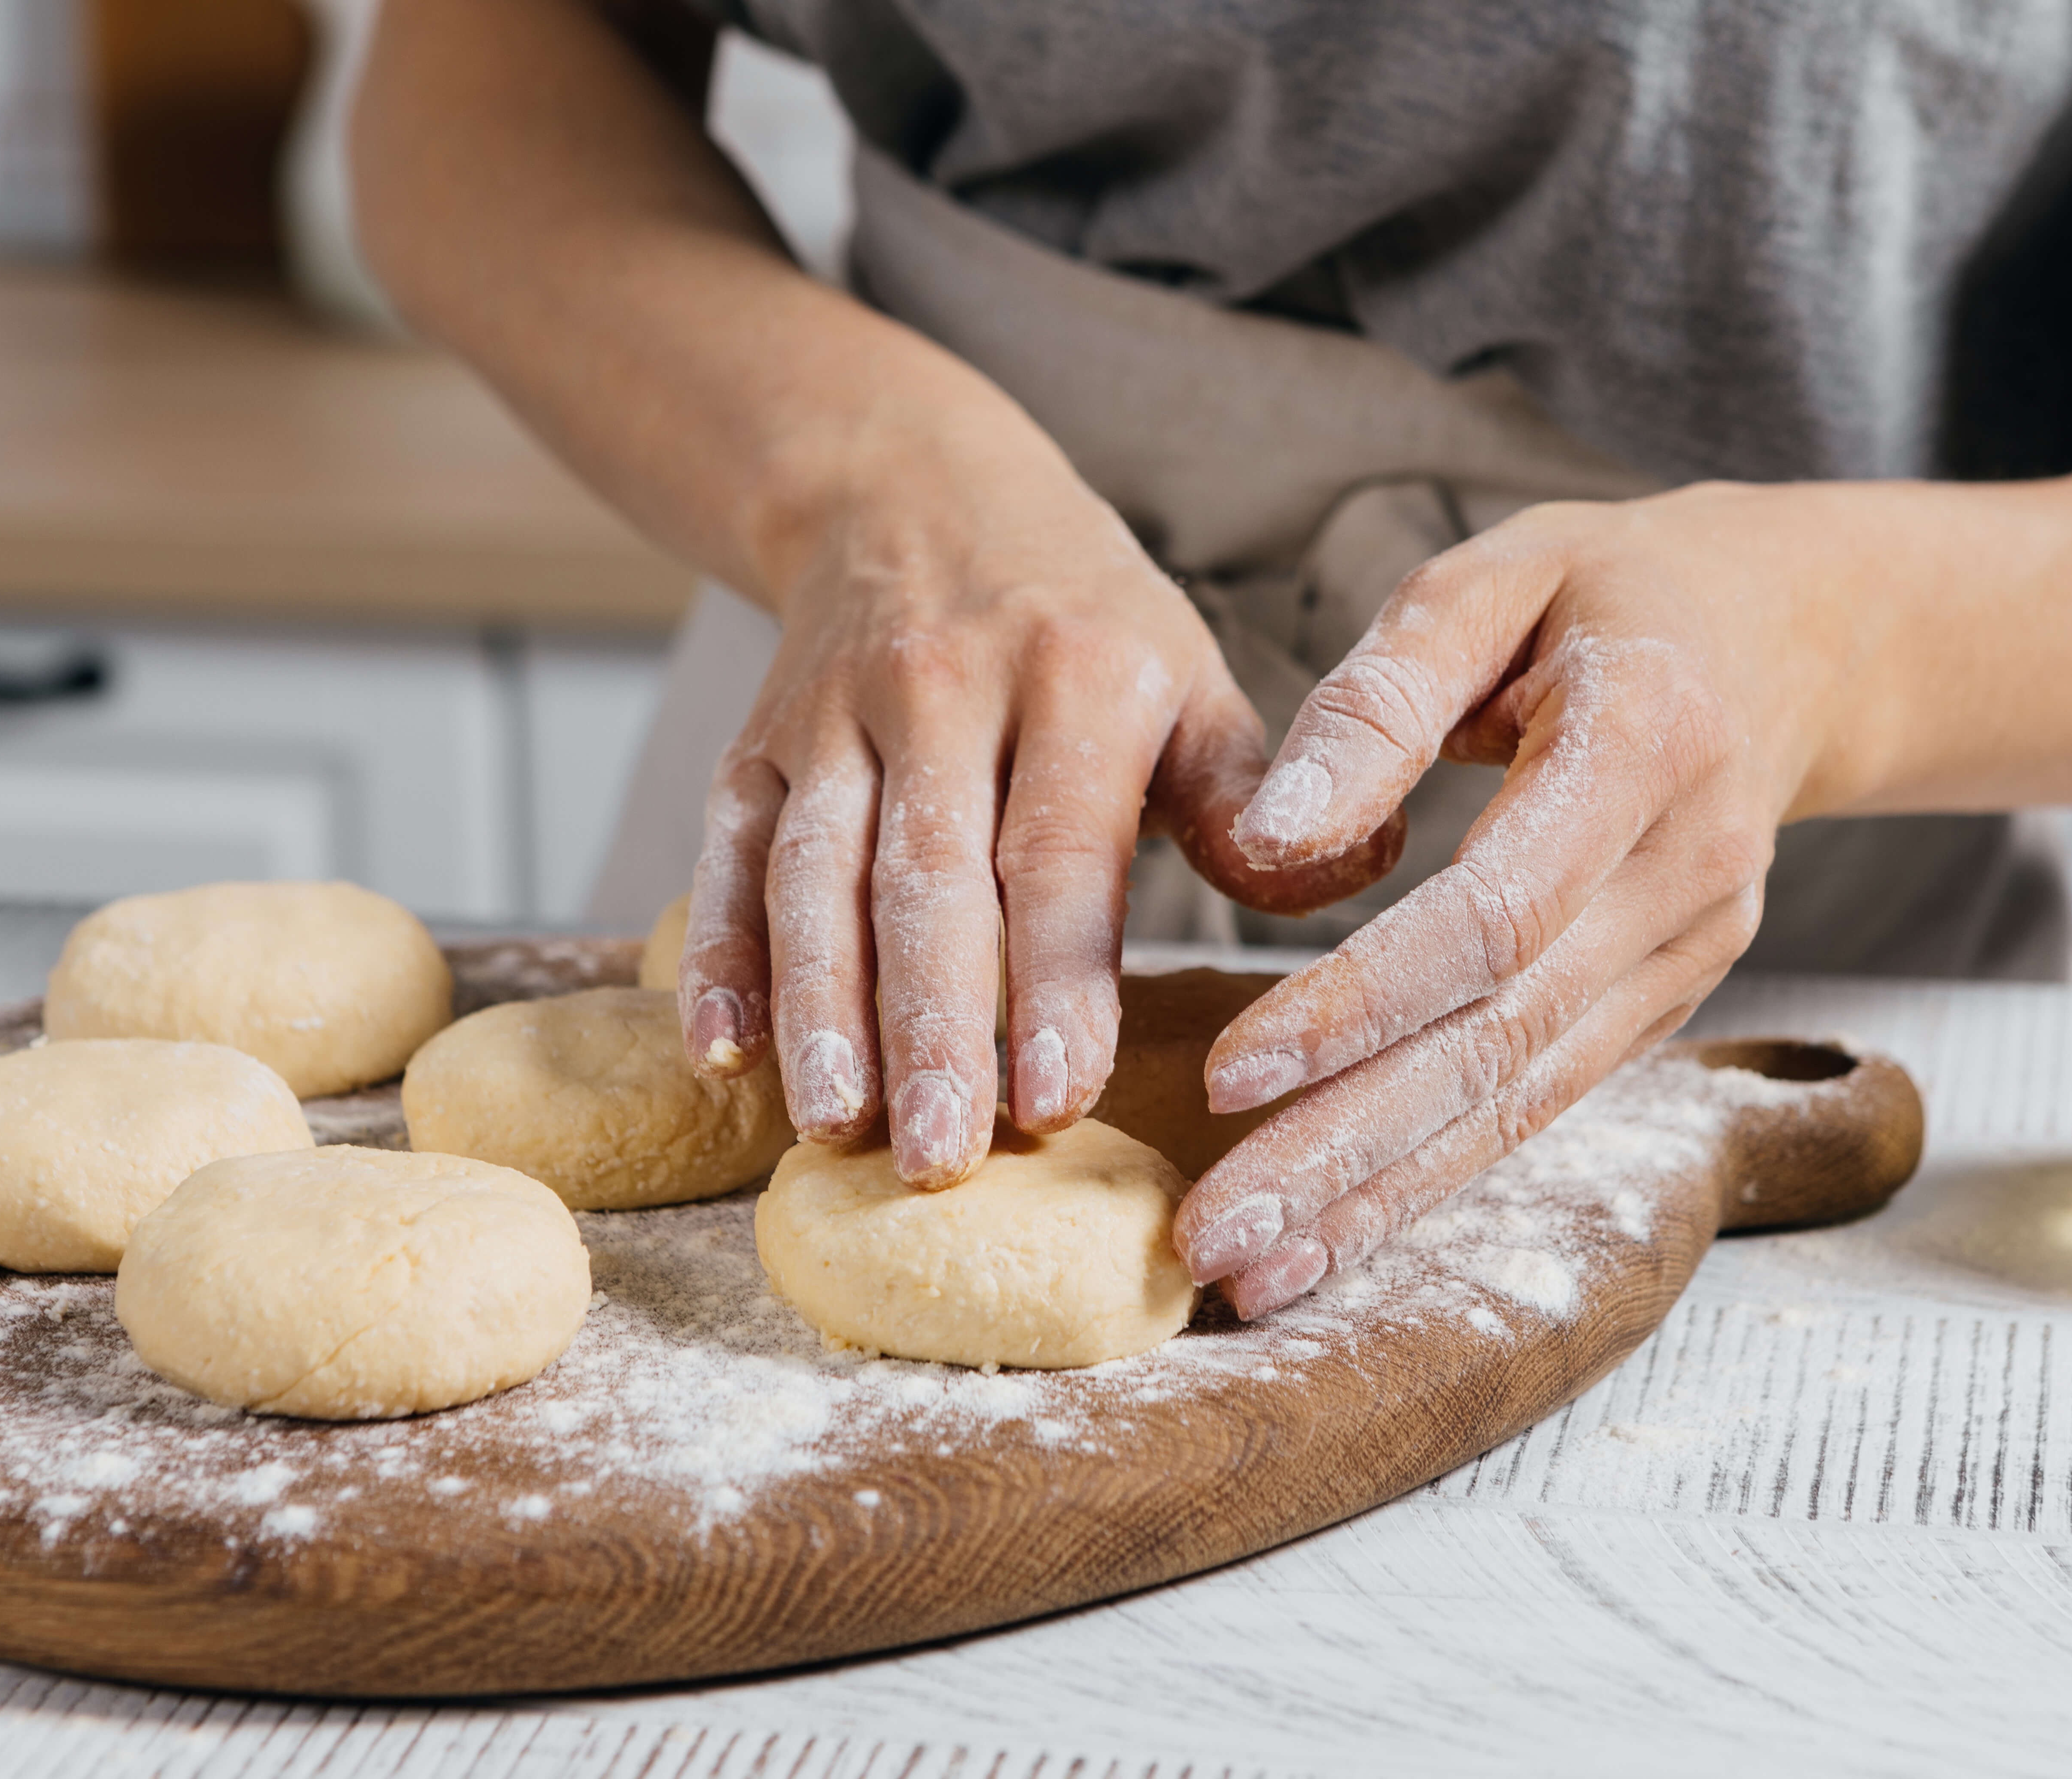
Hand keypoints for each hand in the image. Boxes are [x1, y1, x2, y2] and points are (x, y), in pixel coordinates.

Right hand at [677, 397, 1401, 1185]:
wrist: (910, 488)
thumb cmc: (1080, 619)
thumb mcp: (1188, 674)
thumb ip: (1254, 791)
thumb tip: (1352, 872)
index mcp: (1075, 675)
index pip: (1060, 849)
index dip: (1059, 978)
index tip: (1061, 1098)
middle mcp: (941, 690)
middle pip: (928, 879)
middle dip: (932, 1025)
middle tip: (940, 1157)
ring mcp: (832, 719)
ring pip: (816, 877)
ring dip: (820, 1007)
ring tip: (835, 1127)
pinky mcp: (755, 746)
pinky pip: (727, 856)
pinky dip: (719, 956)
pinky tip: (720, 1056)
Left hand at [1174, 480, 1934, 1315]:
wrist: (1778, 639)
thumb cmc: (1603, 593)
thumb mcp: (1487, 581)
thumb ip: (1378, 696)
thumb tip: (1274, 841)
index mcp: (1647, 746)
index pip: (1494, 918)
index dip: (1359, 1004)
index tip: (1230, 1073)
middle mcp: (1686, 875)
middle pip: (1501, 1041)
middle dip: (1348, 1147)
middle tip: (1213, 1232)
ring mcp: (1687, 956)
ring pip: (1520, 1101)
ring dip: (1379, 1197)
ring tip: (1248, 1272)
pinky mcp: (1659, 1004)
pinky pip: (1537, 1104)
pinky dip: (1430, 1180)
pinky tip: (1330, 1240)